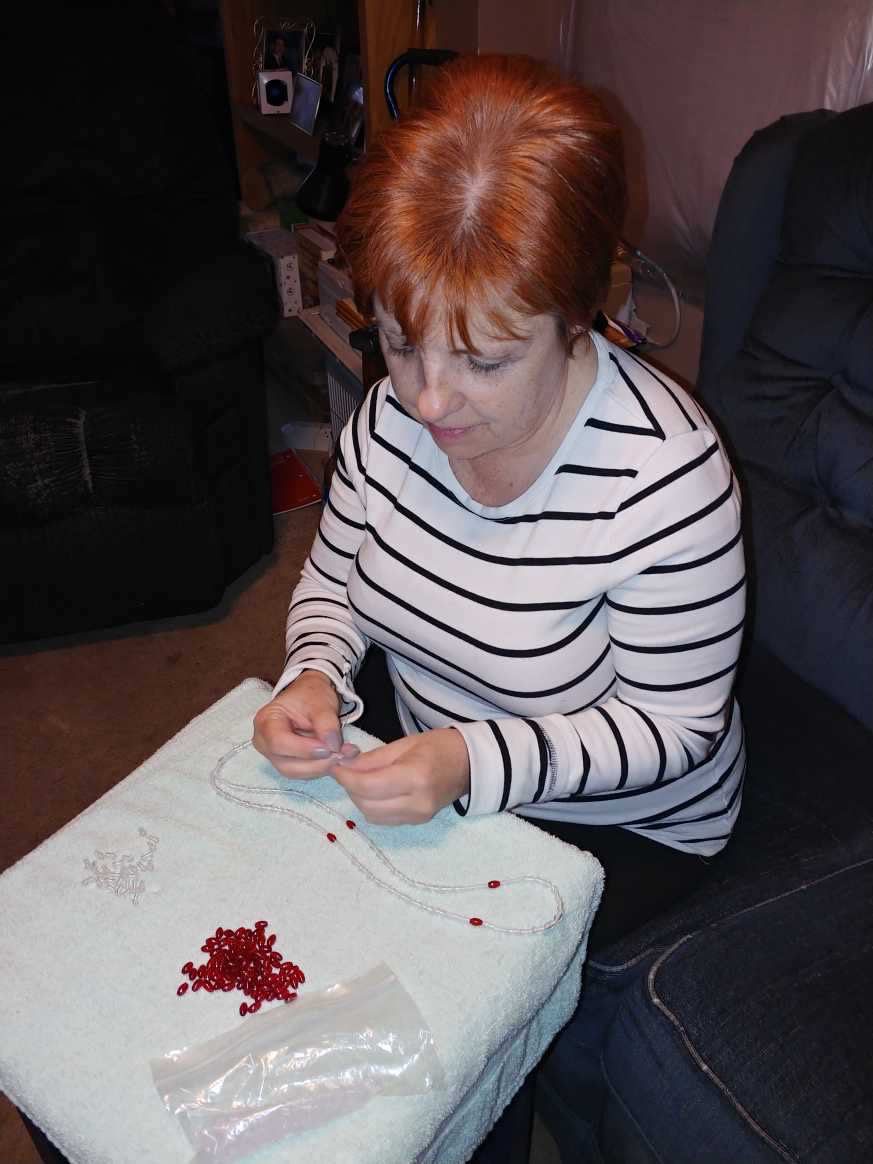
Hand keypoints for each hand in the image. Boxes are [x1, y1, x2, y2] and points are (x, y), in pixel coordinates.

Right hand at [253, 670, 358, 779]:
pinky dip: (320, 768)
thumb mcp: (321, 703)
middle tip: (341, 754)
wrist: (310, 695)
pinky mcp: (285, 762)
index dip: (304, 750)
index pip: (279, 743)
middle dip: (316, 763)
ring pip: (295, 772)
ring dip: (320, 767)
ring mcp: (273, 755)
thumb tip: (333, 747)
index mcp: (266, 721)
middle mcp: (264, 742)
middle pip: (286, 764)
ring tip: (341, 755)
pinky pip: (302, 772)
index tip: (329, 748)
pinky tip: (334, 758)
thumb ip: (327, 724)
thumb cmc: (311, 695)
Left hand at [330, 728, 470, 824]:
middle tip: (346, 770)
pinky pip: (384, 818)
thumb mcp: (404, 744)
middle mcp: (417, 802)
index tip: (335, 765)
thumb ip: (373, 758)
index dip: (346, 777)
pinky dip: (373, 806)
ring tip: (361, 779)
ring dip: (360, 798)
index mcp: (415, 777)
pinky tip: (375, 791)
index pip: (368, 786)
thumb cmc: (439, 746)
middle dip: (350, 787)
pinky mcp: (418, 822)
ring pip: (372, 815)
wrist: (470, 764)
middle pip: (367, 804)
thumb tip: (344, 766)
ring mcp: (419, 816)